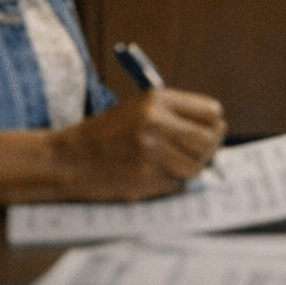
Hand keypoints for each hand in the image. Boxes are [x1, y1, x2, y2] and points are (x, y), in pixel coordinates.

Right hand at [50, 89, 226, 202]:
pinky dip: (170, 182)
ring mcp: (152, 153)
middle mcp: (157, 123)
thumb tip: (217, 131)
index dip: (213, 125)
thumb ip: (176, 115)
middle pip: (209, 140)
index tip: (209, 132)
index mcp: (157, 100)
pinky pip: (176, 183)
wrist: (68, 159)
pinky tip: (151, 174)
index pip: (211, 112)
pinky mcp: (145, 179)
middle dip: (208, 149)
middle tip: (197, 153)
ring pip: (196, 166)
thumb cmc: (106, 134)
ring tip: (170, 163)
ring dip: (189, 168)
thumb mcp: (140, 109)